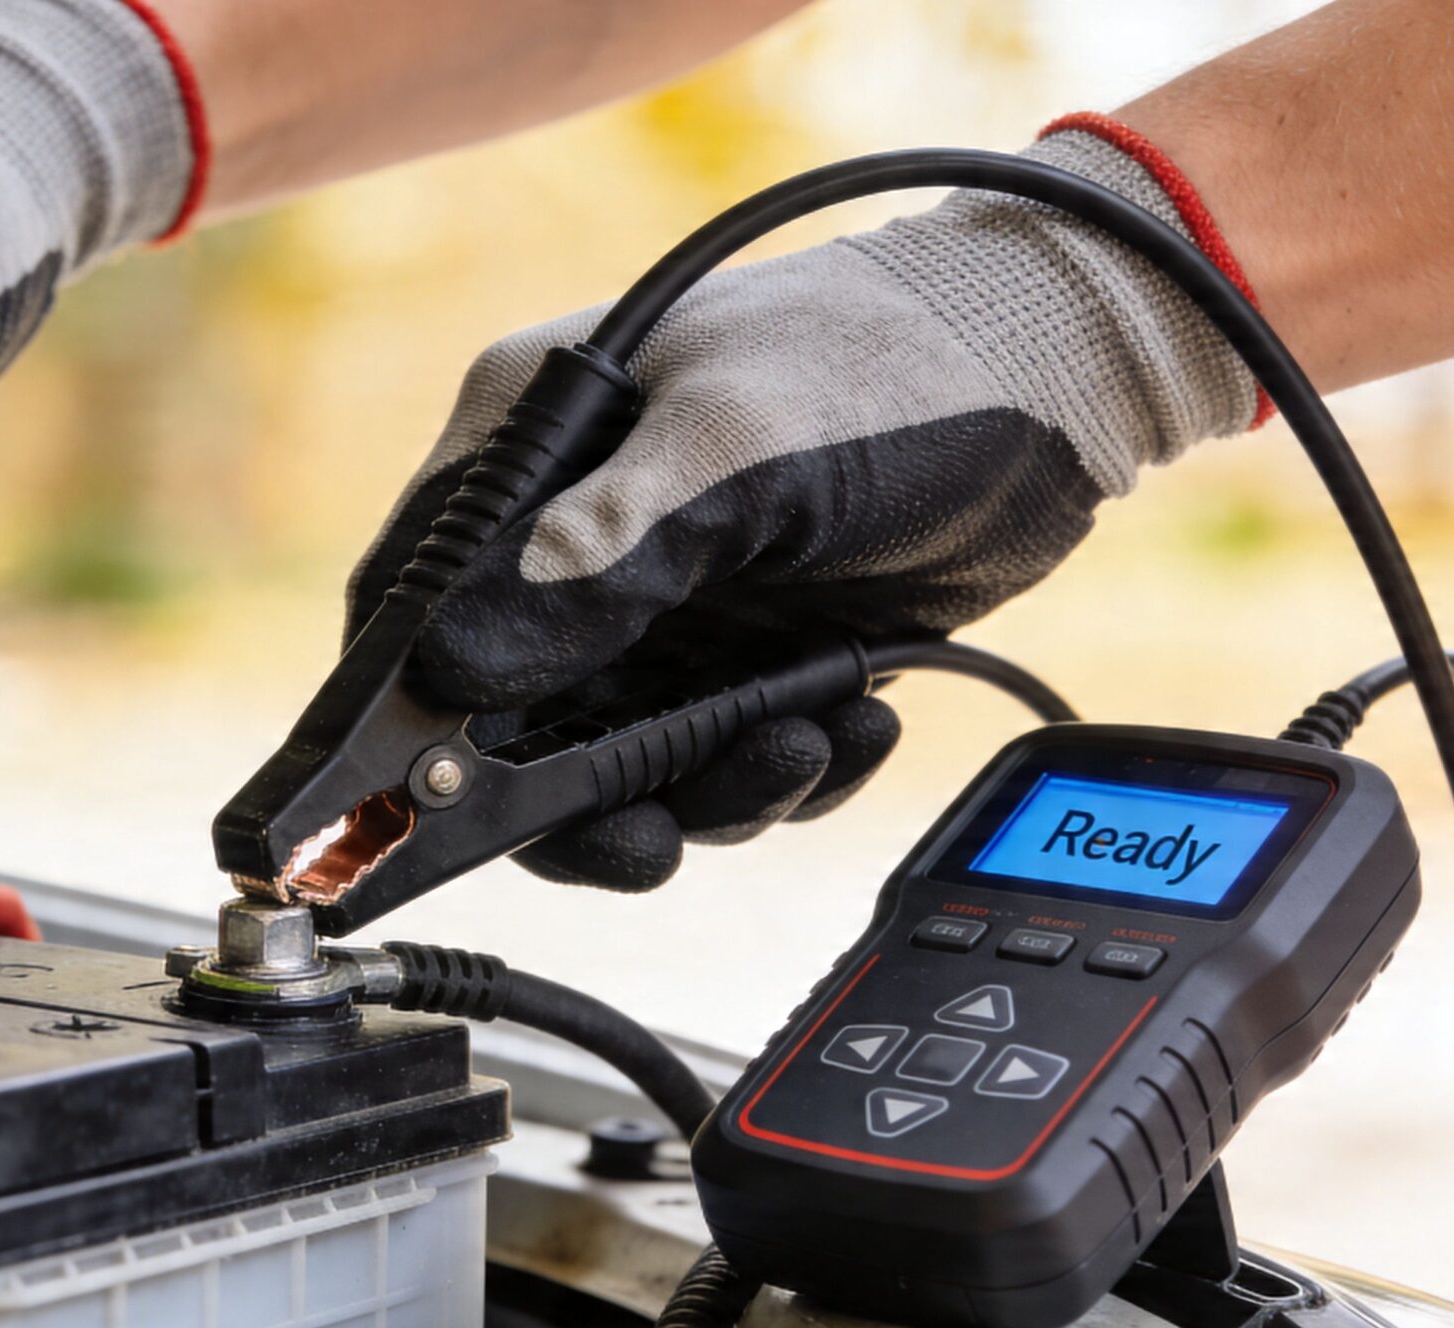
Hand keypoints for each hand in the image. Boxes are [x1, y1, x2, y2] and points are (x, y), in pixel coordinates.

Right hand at [346, 130, 1259, 891]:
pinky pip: (717, 760)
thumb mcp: (737, 445)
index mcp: (527, 450)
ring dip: (705, 787)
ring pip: (620, 765)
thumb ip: (603, 556)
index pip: (410, 609)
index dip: (399, 727)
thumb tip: (460, 670)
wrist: (1054, 378)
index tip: (415, 820)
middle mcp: (574, 536)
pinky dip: (778, 772)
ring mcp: (660, 603)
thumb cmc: (887, 359)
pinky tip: (850, 726)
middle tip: (650, 842)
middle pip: (509, 721)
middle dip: (582, 798)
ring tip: (801, 747)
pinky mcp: (740, 654)